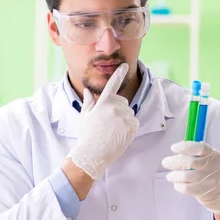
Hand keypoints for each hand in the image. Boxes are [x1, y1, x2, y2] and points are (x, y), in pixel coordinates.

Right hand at [67, 63, 139, 179]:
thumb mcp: (85, 116)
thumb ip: (89, 102)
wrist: (93, 154)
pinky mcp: (132, 127)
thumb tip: (88, 91)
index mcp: (103, 103)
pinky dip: (130, 126)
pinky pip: (134, 121)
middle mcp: (115, 108)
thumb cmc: (87, 135)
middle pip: (122, 101)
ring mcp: (125, 118)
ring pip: (129, 112)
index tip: (124, 65)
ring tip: (113, 129)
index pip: (112, 84)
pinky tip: (120, 133)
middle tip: (108, 121)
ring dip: (123, 117)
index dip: (118, 73)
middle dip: (117, 108)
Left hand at [161, 141, 219, 214]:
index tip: (173, 148)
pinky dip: (178, 185)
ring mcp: (209, 180)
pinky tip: (178, 183)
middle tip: (165, 162)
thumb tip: (179, 145)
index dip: (185, 147)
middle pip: (190, 162)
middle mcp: (213, 166)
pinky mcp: (203, 192)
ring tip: (170, 176)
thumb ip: (194, 150)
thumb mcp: (208, 157)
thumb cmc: (210, 170)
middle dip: (174, 161)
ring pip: (185, 176)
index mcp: (214, 154)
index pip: (200, 148)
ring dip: (174, 175)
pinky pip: (185, 188)